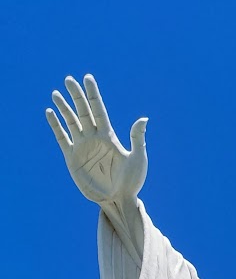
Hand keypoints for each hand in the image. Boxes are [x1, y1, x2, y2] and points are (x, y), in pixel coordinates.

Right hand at [46, 75, 147, 206]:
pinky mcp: (72, 158)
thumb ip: (137, 138)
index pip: (98, 109)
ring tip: (56, 94)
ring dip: (64, 108)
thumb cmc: (131, 182)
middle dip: (76, 95)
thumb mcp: (137, 159)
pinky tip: (50, 113)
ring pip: (71, 122)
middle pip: (82, 111)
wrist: (118, 201)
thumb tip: (144, 118)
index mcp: (109, 135)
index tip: (87, 78)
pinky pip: (62, 138)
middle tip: (68, 79)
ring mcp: (82, 147)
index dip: (92, 94)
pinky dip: (56, 126)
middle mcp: (94, 138)